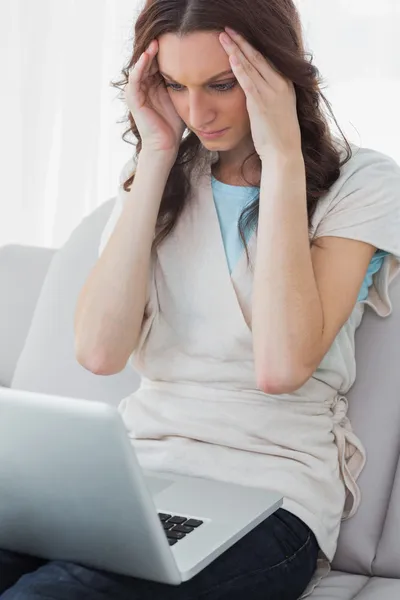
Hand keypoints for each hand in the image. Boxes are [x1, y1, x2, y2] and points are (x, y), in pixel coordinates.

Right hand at [126, 40, 185, 155]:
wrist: (166, 145)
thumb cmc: (174, 125)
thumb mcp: (181, 98)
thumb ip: (184, 83)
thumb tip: (201, 69)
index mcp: (154, 86)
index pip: (157, 64)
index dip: (165, 52)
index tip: (176, 41)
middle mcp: (143, 87)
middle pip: (148, 62)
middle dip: (155, 50)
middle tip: (165, 36)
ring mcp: (137, 93)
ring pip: (140, 67)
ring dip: (147, 54)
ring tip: (156, 43)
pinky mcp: (133, 99)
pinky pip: (134, 79)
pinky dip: (140, 67)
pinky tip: (147, 57)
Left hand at [219, 28, 301, 160]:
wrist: (283, 152)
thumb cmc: (277, 134)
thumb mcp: (277, 109)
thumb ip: (268, 94)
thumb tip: (254, 87)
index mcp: (285, 84)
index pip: (266, 58)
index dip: (251, 45)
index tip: (238, 35)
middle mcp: (280, 84)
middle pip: (258, 56)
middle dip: (241, 41)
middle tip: (227, 28)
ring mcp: (272, 93)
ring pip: (252, 65)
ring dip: (236, 49)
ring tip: (223, 36)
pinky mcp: (262, 104)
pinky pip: (249, 82)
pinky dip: (240, 69)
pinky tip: (231, 58)